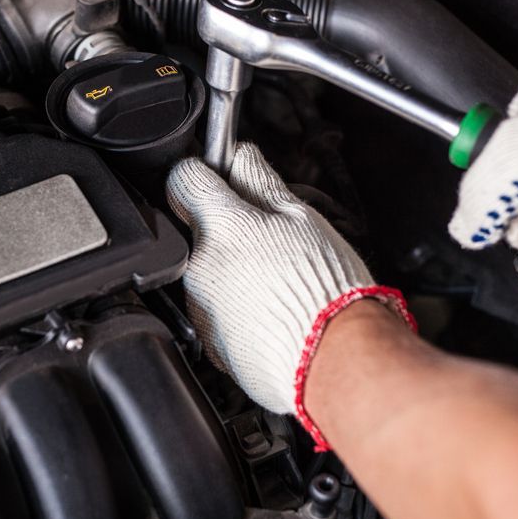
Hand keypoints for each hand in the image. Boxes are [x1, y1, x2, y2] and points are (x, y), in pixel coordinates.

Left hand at [166, 143, 413, 449]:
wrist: (333, 361)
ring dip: (233, 268)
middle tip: (271, 237)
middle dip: (228, 227)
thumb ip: (261, 182)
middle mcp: (201, 266)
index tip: (220, 177)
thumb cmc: (327, 291)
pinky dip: (237, 307)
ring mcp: (202, 307)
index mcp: (224, 228)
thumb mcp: (303, 219)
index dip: (205, 173)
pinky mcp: (210, 341)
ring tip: (277, 280)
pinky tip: (270, 308)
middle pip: (198, 229)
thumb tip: (241, 157)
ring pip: (208, 271)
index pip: (185, 179)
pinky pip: (216, 311)